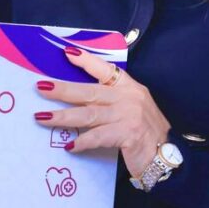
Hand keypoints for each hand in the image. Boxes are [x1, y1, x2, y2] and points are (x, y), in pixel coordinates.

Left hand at [34, 47, 169, 176]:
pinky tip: (69, 145)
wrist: (168, 155)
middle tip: (40, 87)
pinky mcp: (128, 135)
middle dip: (62, 90)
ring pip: (88, 115)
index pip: (105, 69)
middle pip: (89, 92)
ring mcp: (128, 116)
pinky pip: (98, 137)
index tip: (67, 53)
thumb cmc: (144, 131)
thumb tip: (75, 99)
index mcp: (129, 87)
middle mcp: (128, 98)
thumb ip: (109, 100)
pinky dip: (82, 141)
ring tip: (42, 118)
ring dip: (63, 117)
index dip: (86, 60)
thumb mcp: (132, 107)